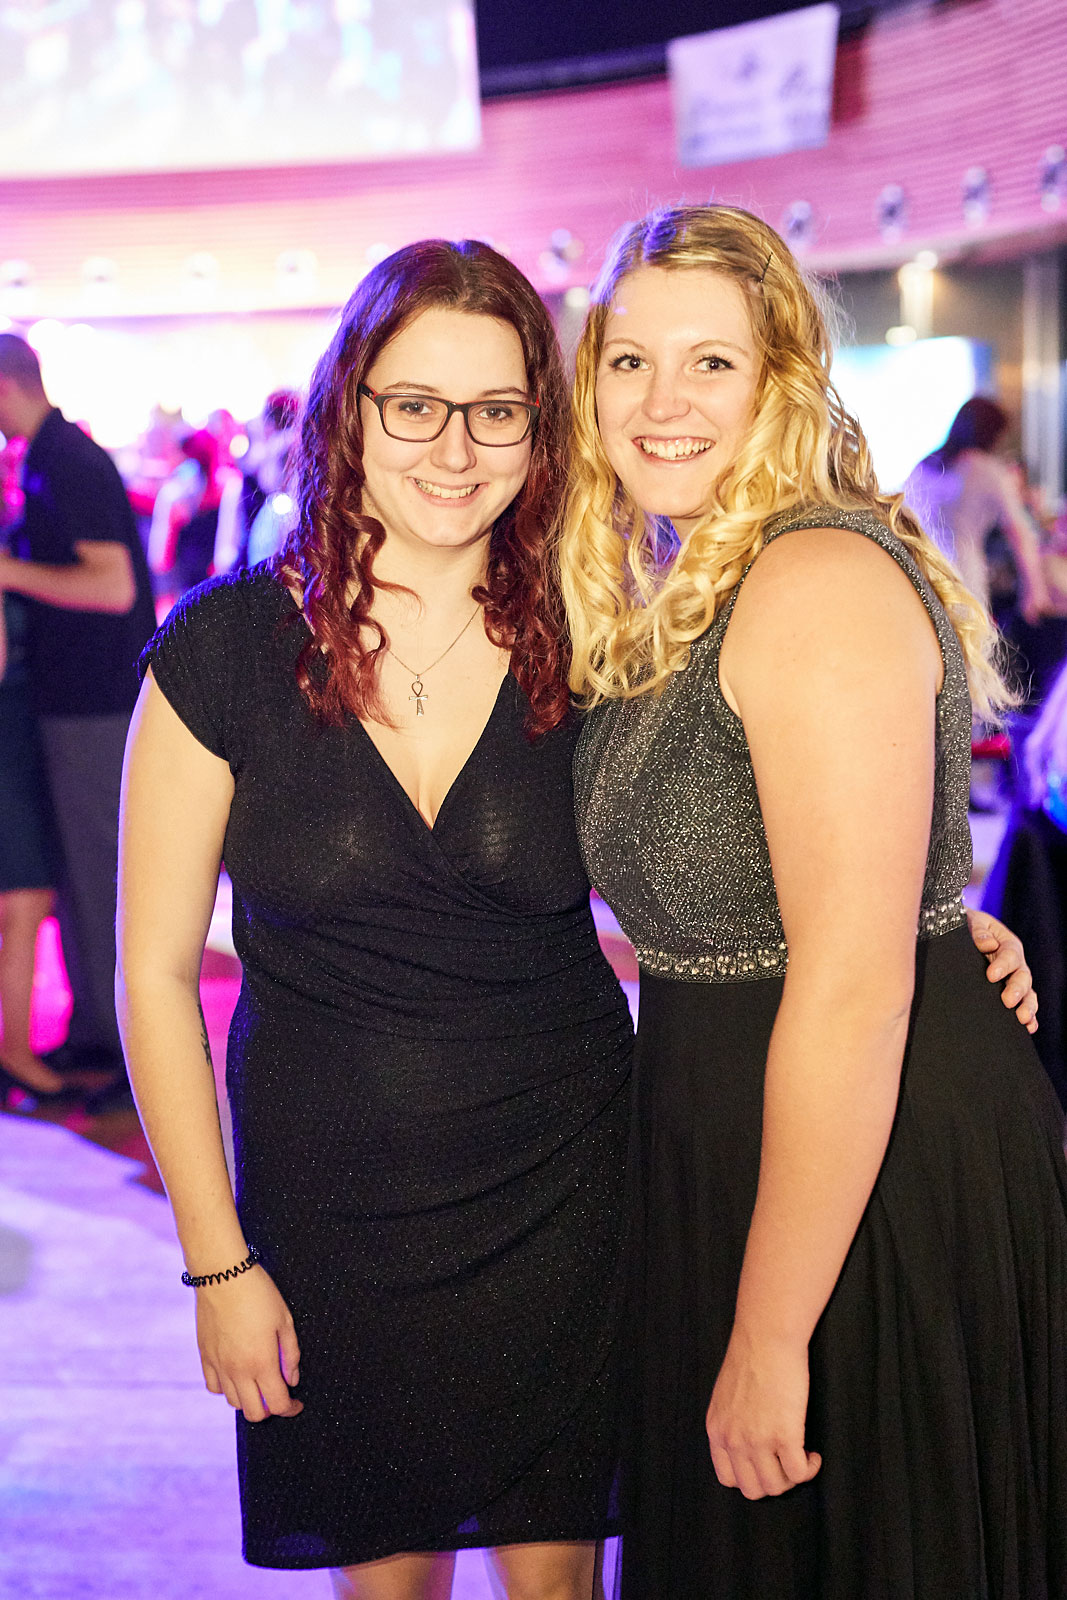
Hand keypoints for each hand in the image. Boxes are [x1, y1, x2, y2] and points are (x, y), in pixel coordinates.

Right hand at [195, 1265, 302, 1421]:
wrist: (223, 1275)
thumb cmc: (259, 1294)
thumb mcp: (285, 1320)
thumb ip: (290, 1354)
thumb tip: (291, 1380)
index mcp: (262, 1363)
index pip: (277, 1404)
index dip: (291, 1408)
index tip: (297, 1403)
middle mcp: (238, 1371)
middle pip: (254, 1413)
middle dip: (271, 1409)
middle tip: (279, 1393)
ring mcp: (219, 1365)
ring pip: (233, 1403)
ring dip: (249, 1399)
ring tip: (259, 1381)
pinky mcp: (204, 1356)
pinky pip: (214, 1387)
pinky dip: (227, 1389)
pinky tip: (236, 1374)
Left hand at [705, 1327, 821, 1499]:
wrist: (766, 1335)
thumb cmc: (750, 1355)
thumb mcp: (726, 1395)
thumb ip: (731, 1420)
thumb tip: (746, 1439)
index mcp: (717, 1430)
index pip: (727, 1479)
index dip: (750, 1478)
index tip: (766, 1466)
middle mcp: (733, 1440)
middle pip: (753, 1489)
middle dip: (773, 1481)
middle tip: (787, 1464)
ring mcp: (757, 1440)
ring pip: (776, 1486)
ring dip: (792, 1478)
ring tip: (802, 1458)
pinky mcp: (784, 1435)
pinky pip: (798, 1472)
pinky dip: (809, 1469)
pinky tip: (813, 1455)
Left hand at [965, 908, 1038, 1031]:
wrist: (955, 936)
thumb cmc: (963, 926)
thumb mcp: (969, 923)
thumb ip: (978, 931)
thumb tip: (989, 944)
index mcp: (1006, 943)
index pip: (1010, 954)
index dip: (1003, 965)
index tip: (991, 976)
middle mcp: (1014, 964)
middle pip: (1022, 976)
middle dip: (1017, 990)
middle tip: (1008, 1001)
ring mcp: (1013, 980)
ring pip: (1027, 994)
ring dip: (1027, 1006)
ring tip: (1022, 1019)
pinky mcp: (1008, 995)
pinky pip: (1022, 1006)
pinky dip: (1029, 1017)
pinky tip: (1028, 1028)